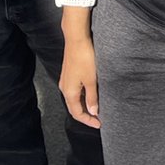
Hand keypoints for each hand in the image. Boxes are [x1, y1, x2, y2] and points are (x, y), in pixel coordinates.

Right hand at [60, 9, 100, 128]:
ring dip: (85, 105)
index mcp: (69, 92)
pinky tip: (91, 93)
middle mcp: (65, 88)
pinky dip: (83, 96)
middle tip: (99, 119)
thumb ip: (92, 97)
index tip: (99, 124)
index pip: (77, 113)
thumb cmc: (84, 58)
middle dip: (86, 115)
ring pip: (75, 99)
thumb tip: (93, 112)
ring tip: (97, 107)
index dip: (88, 120)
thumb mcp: (91, 80)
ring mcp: (66, 80)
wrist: (76, 39)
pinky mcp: (69, 73)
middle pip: (74, 107)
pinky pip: (75, 90)